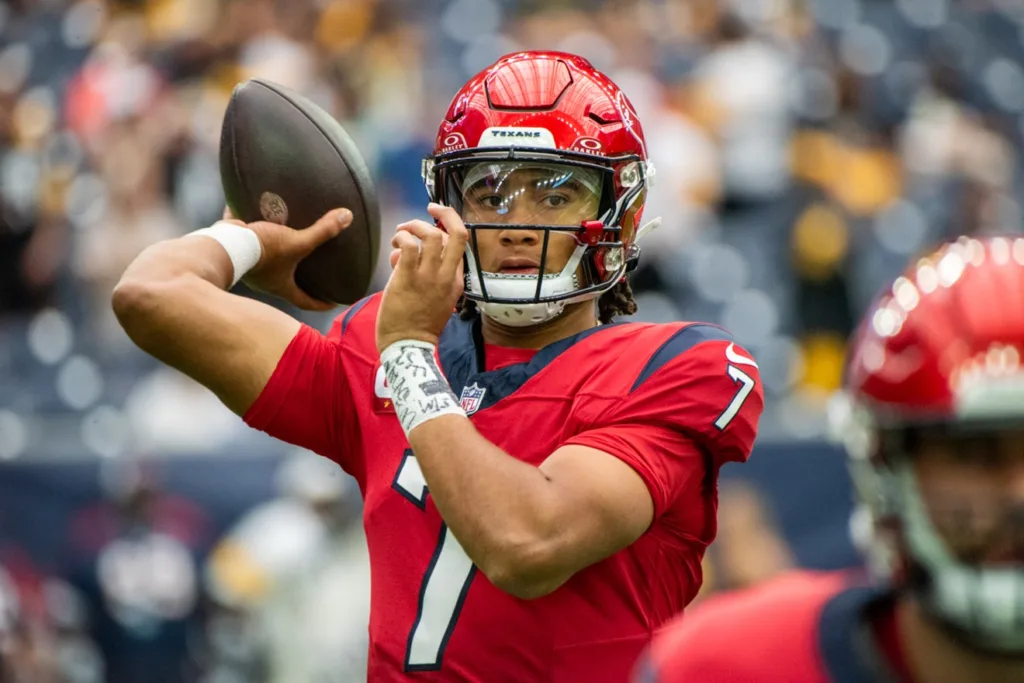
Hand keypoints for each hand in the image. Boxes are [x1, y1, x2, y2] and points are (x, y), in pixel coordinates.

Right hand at [243, 208, 352, 310]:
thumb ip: (322, 231)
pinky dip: (259, 235)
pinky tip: (264, 219)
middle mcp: (265, 281)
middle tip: (315, 272)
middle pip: (287, 283)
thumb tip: (347, 216)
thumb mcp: (297, 241)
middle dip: (301, 279)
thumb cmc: (262, 250)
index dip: (321, 303)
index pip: (306, 302)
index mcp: (281, 286)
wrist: (223, 243)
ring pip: (269, 264)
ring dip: (280, 256)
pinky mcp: (237, 250)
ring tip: (293, 243)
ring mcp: (250, 267)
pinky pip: (251, 244)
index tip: (334, 303)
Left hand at [377, 203, 467, 351]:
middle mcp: (447, 276)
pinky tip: (395, 245)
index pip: (460, 245)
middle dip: (446, 213)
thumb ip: (426, 273)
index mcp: (456, 281)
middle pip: (458, 234)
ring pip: (432, 235)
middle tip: (431, 207)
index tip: (438, 219)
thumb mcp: (436, 298)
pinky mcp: (408, 279)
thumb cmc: (418, 325)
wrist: (408, 346)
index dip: (449, 227)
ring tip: (402, 233)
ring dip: (415, 226)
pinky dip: (401, 239)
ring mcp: (429, 277)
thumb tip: (404, 252)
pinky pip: (408, 247)